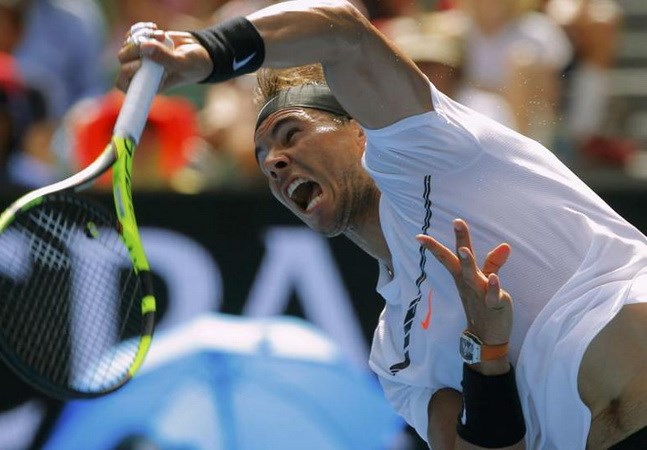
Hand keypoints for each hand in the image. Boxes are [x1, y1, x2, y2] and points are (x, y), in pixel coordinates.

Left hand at [116, 23, 212, 91]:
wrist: (199, 51)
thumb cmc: (194, 65)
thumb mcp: (183, 63)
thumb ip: (165, 58)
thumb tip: (144, 47)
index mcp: (150, 83)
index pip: (124, 83)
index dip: (126, 72)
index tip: (141, 63)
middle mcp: (143, 71)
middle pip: (123, 59)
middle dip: (134, 48)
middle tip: (153, 42)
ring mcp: (141, 56)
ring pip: (126, 44)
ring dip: (141, 35)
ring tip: (161, 35)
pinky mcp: (143, 43)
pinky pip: (131, 34)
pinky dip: (141, 28)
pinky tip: (155, 29)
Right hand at [416, 219, 512, 345]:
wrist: (486, 336)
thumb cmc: (482, 305)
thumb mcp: (485, 281)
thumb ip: (493, 263)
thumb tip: (505, 245)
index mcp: (462, 276)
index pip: (447, 257)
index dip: (434, 246)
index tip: (419, 236)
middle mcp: (467, 282)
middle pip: (460, 260)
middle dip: (460, 241)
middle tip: (457, 222)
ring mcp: (479, 293)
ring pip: (472, 276)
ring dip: (468, 263)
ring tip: (464, 251)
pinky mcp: (493, 304)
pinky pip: (492, 295)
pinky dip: (493, 287)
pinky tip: (495, 279)